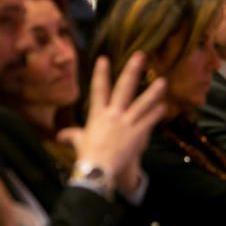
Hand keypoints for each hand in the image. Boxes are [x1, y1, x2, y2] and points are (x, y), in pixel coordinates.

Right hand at [59, 54, 167, 189]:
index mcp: (97, 114)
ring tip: (163, 81)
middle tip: (141, 56)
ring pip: (142, 103)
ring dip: (153, 92)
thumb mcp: (79, 142)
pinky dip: (157, 114)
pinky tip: (164, 106)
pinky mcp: (137, 134)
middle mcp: (113, 114)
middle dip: (132, 71)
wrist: (97, 170)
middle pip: (124, 88)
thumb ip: (72, 135)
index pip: (99, 89)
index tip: (104, 58)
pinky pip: (149, 121)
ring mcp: (126, 123)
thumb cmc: (86, 155)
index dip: (101, 73)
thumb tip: (61, 135)